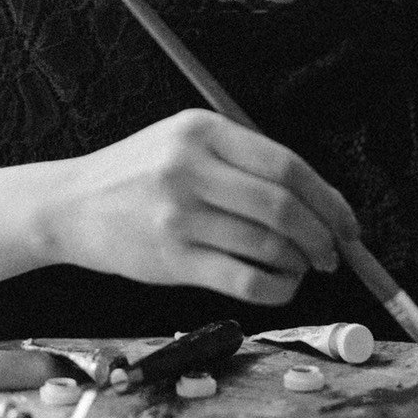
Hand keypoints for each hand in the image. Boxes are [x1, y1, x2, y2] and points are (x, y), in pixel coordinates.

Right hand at [47, 109, 358, 306]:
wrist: (71, 205)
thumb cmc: (138, 175)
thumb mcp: (182, 142)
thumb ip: (242, 160)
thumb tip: (320, 201)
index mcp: (201, 130)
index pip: (285, 164)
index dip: (327, 198)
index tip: (346, 222)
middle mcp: (190, 167)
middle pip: (282, 205)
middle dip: (321, 236)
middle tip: (333, 254)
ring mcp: (179, 213)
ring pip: (267, 245)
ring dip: (299, 264)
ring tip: (301, 268)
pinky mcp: (171, 257)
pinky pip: (243, 279)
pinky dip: (275, 288)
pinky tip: (279, 285)